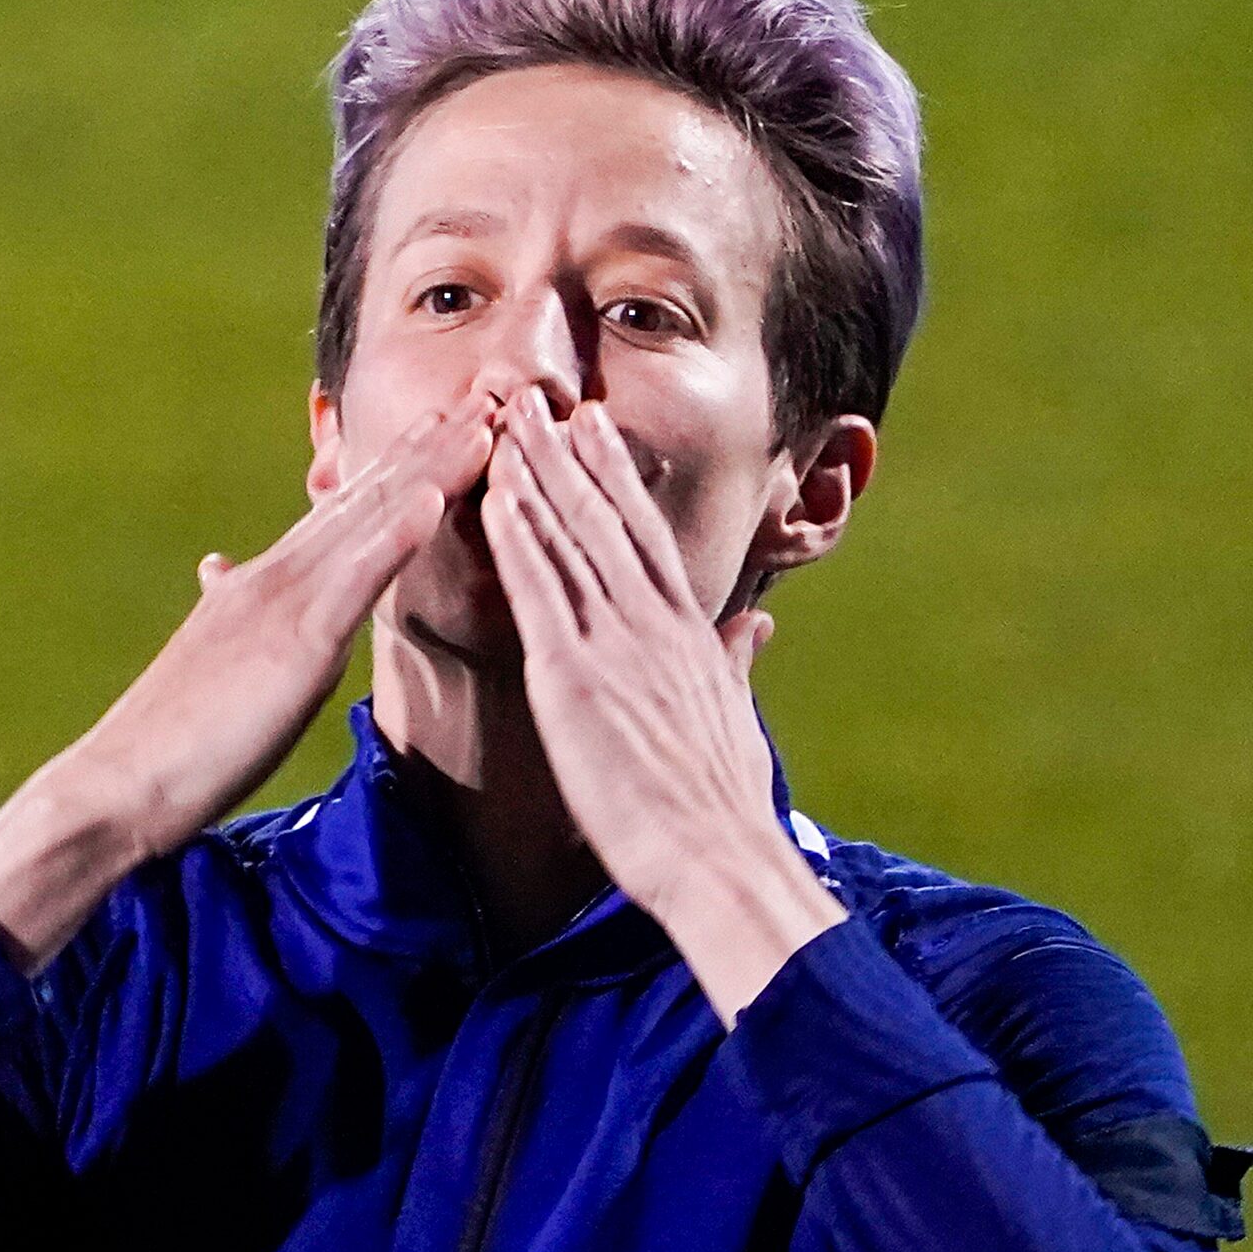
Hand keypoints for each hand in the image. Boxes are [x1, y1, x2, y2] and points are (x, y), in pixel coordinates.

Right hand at [0, 386, 497, 973]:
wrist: (120, 783)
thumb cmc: (170, 742)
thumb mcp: (212, 657)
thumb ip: (225, 606)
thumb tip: (218, 568)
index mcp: (266, 584)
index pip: (344, 511)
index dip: (398, 463)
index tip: (447, 421)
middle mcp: (278, 575)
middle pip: (368, 496)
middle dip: (431, 443)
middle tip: (488, 389)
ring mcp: (286, 601)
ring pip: (371, 519)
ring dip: (432, 466)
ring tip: (485, 418)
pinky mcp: (295, 642)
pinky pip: (355, 581)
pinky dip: (396, 535)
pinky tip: (434, 497)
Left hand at [480, 390, 842, 1023]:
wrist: (718, 858)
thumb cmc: (722, 804)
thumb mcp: (735, 714)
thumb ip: (735, 660)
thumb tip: (756, 623)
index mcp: (686, 631)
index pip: (642, 534)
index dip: (613, 475)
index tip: (592, 424)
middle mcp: (652, 622)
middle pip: (604, 516)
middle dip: (567, 451)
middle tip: (537, 393)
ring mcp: (615, 644)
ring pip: (570, 538)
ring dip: (534, 473)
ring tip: (505, 418)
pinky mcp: (577, 677)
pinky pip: (542, 592)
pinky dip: (520, 538)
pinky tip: (497, 495)